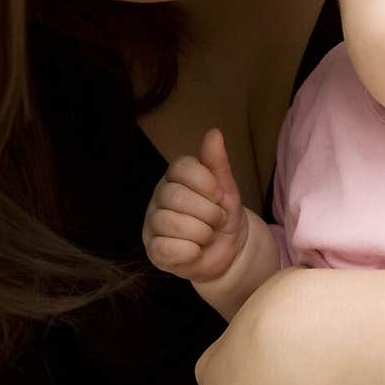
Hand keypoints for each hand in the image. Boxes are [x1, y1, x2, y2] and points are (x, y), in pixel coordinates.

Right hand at [142, 128, 247, 285]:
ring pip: (171, 223)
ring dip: (202, 233)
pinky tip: (196, 250)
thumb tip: (214, 132)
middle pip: (176, 196)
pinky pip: (168, 249)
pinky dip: (191, 252)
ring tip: (208, 235)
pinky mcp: (153, 250)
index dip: (206, 183)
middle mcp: (159, 197)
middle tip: (218, 220)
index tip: (219, 196)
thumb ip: (218, 162)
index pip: (181, 167)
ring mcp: (153, 223)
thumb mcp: (227, 188)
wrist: (231, 251)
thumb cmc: (224, 216)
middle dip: (208, 212)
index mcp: (175, 177)